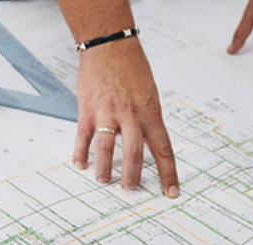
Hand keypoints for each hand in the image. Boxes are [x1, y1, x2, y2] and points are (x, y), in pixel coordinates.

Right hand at [73, 39, 179, 196]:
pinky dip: (81, 152)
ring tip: (104, 180)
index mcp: (150, 112)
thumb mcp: (150, 94)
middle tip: (130, 188)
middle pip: (134, 154)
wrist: (109, 44)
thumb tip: (147, 145)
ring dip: (105, 169)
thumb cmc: (132, 68)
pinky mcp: (87, 109)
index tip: (171, 193)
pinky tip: (81, 164)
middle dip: (133, 176)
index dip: (168, 174)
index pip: (163, 149)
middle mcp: (130, 115)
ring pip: (107, 149)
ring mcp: (107, 112)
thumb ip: (148, 121)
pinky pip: (84, 136)